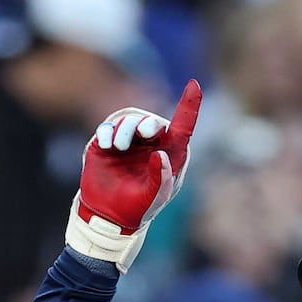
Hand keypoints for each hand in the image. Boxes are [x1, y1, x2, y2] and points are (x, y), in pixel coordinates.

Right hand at [66, 79, 201, 272]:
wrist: (107, 216)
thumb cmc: (136, 208)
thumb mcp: (153, 198)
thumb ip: (161, 178)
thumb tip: (160, 154)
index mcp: (170, 156)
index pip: (183, 128)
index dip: (189, 106)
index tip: (194, 85)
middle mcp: (151, 145)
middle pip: (153, 122)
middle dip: (148, 123)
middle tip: (144, 134)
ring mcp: (129, 143)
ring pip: (129, 122)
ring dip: (125, 130)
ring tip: (118, 148)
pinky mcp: (107, 143)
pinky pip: (108, 127)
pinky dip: (107, 132)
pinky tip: (106, 146)